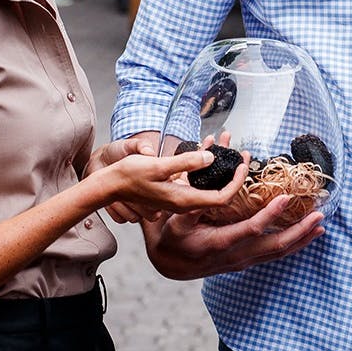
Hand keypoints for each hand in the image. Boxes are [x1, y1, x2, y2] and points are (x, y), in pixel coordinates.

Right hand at [89, 143, 247, 217]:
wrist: (108, 186)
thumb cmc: (128, 175)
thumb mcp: (157, 165)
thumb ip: (185, 162)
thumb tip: (210, 157)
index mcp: (183, 199)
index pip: (221, 198)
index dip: (236, 183)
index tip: (243, 165)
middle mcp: (183, 203)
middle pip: (218, 194)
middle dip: (232, 175)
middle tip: (242, 155)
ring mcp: (178, 200)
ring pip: (206, 188)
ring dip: (218, 170)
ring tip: (226, 147)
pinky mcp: (172, 194)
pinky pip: (195, 184)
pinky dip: (203, 170)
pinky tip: (205, 152)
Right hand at [142, 196, 324, 279]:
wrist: (170, 264)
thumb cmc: (172, 236)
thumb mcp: (176, 219)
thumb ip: (193, 204)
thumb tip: (207, 185)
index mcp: (220, 243)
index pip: (251, 229)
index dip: (270, 214)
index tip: (286, 197)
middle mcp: (236, 256)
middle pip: (275, 247)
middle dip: (299, 231)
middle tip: (319, 216)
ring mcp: (243, 261)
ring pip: (279, 253)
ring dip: (301, 239)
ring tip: (320, 225)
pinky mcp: (246, 261)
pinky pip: (274, 255)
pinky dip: (293, 244)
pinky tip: (306, 235)